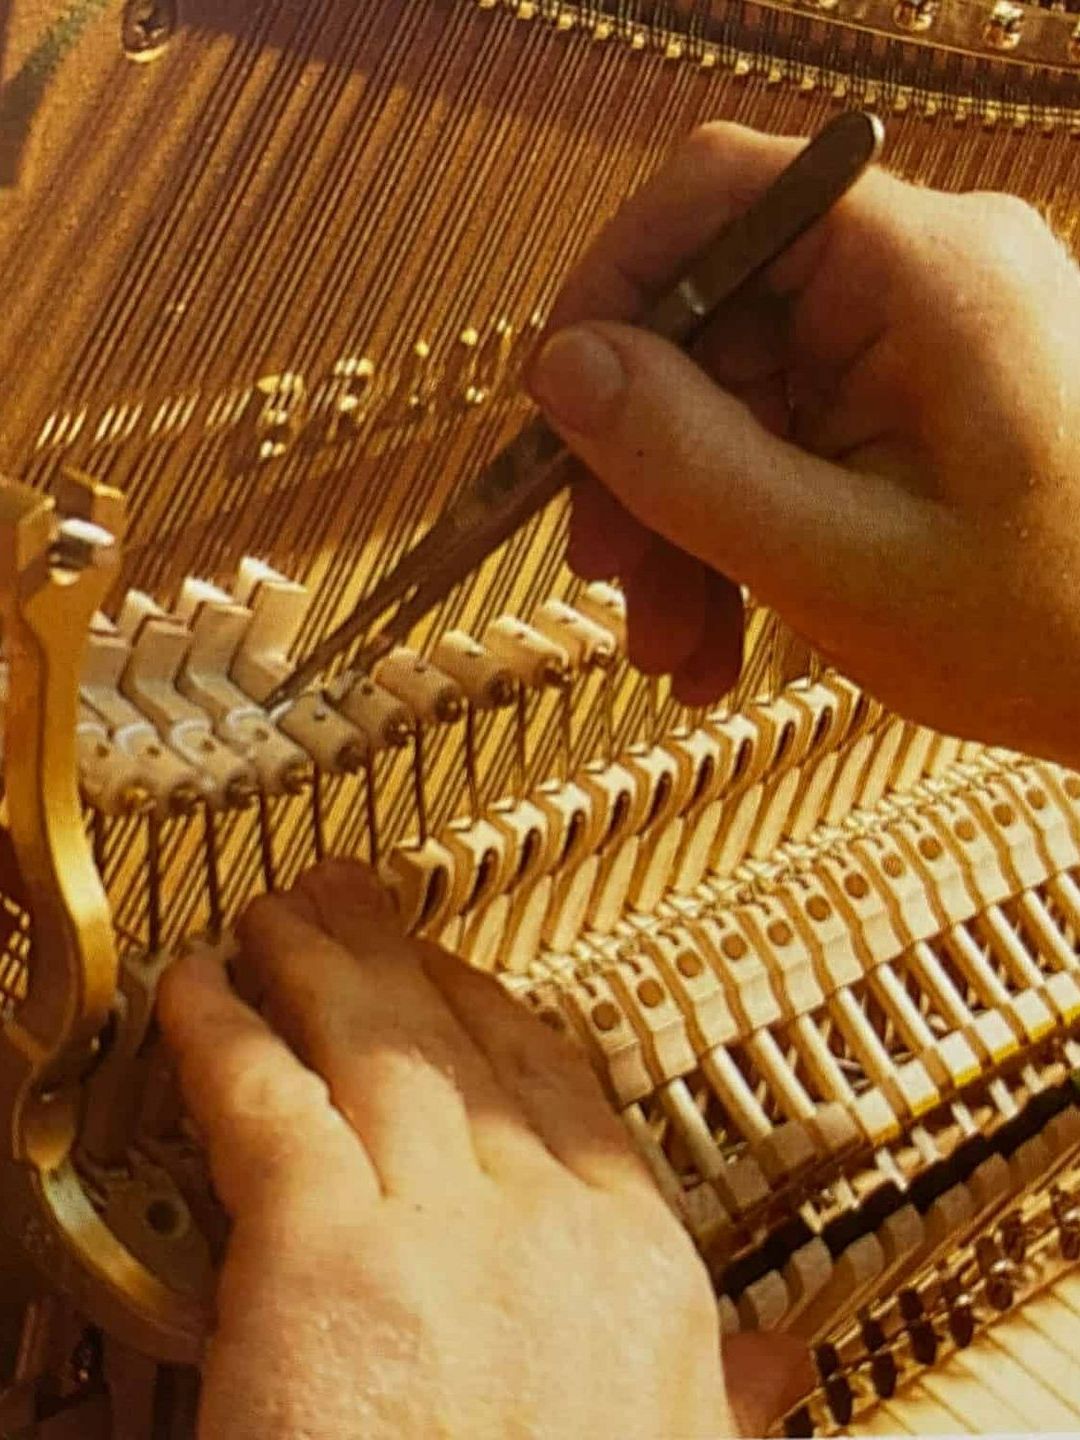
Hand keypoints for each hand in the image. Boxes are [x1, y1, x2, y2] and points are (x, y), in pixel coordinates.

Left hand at [158, 859, 808, 1438]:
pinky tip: (192, 988)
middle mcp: (546, 1218)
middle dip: (398, 957)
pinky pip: (266, 1102)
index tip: (456, 973)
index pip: (562, 1093)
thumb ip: (723, 1395)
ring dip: (312, 964)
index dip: (496, 1014)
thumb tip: (783, 1358)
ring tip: (273, 912)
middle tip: (348, 894)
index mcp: (638, 1267)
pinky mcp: (324, 1255)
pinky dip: (222, 1032)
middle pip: (459, 1042)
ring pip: (369, 1046)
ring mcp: (440, 1223)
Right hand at [528, 122, 1079, 767]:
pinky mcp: (913, 393)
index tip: (558, 410)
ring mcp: (920, 334)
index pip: (722, 192)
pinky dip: (738, 529)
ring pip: (737, 393)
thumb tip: (563, 367)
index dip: (612, 287)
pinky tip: (719, 635)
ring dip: (682, 520)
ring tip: (670, 645)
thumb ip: (691, 461)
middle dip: (643, 458)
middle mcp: (925, 274)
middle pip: (715, 317)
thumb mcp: (838, 563)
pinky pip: (786, 435)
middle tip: (606, 575)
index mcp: (927, 273)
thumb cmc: (1045, 631)